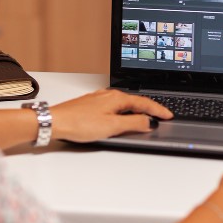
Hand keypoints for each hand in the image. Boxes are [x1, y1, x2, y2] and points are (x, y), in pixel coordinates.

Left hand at [50, 89, 172, 142]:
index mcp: (117, 98)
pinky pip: (114, 107)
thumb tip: (148, 122)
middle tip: (162, 116)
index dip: (158, 110)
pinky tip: (122, 118)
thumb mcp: (111, 127)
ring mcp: (99, 99)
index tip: (168, 115)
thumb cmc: (78, 123)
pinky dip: (124, 112)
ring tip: (146, 118)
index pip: (144, 103)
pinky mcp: (92, 105)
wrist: (55, 121)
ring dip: (136, 110)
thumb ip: (132, 124)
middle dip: (150, 109)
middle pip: (135, 101)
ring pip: (124, 104)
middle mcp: (108, 95)